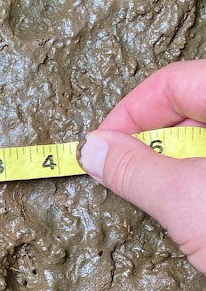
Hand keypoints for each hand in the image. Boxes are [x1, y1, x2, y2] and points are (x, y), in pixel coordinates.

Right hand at [79, 59, 205, 272]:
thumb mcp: (186, 201)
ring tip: (157, 197)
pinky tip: (187, 208)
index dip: (129, 113)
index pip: (175, 82)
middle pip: (189, 108)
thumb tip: (94, 151)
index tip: (101, 147)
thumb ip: (134, 170)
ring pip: (201, 140)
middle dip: (147, 142)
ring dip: (168, 165)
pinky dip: (192, 181)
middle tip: (120, 175)